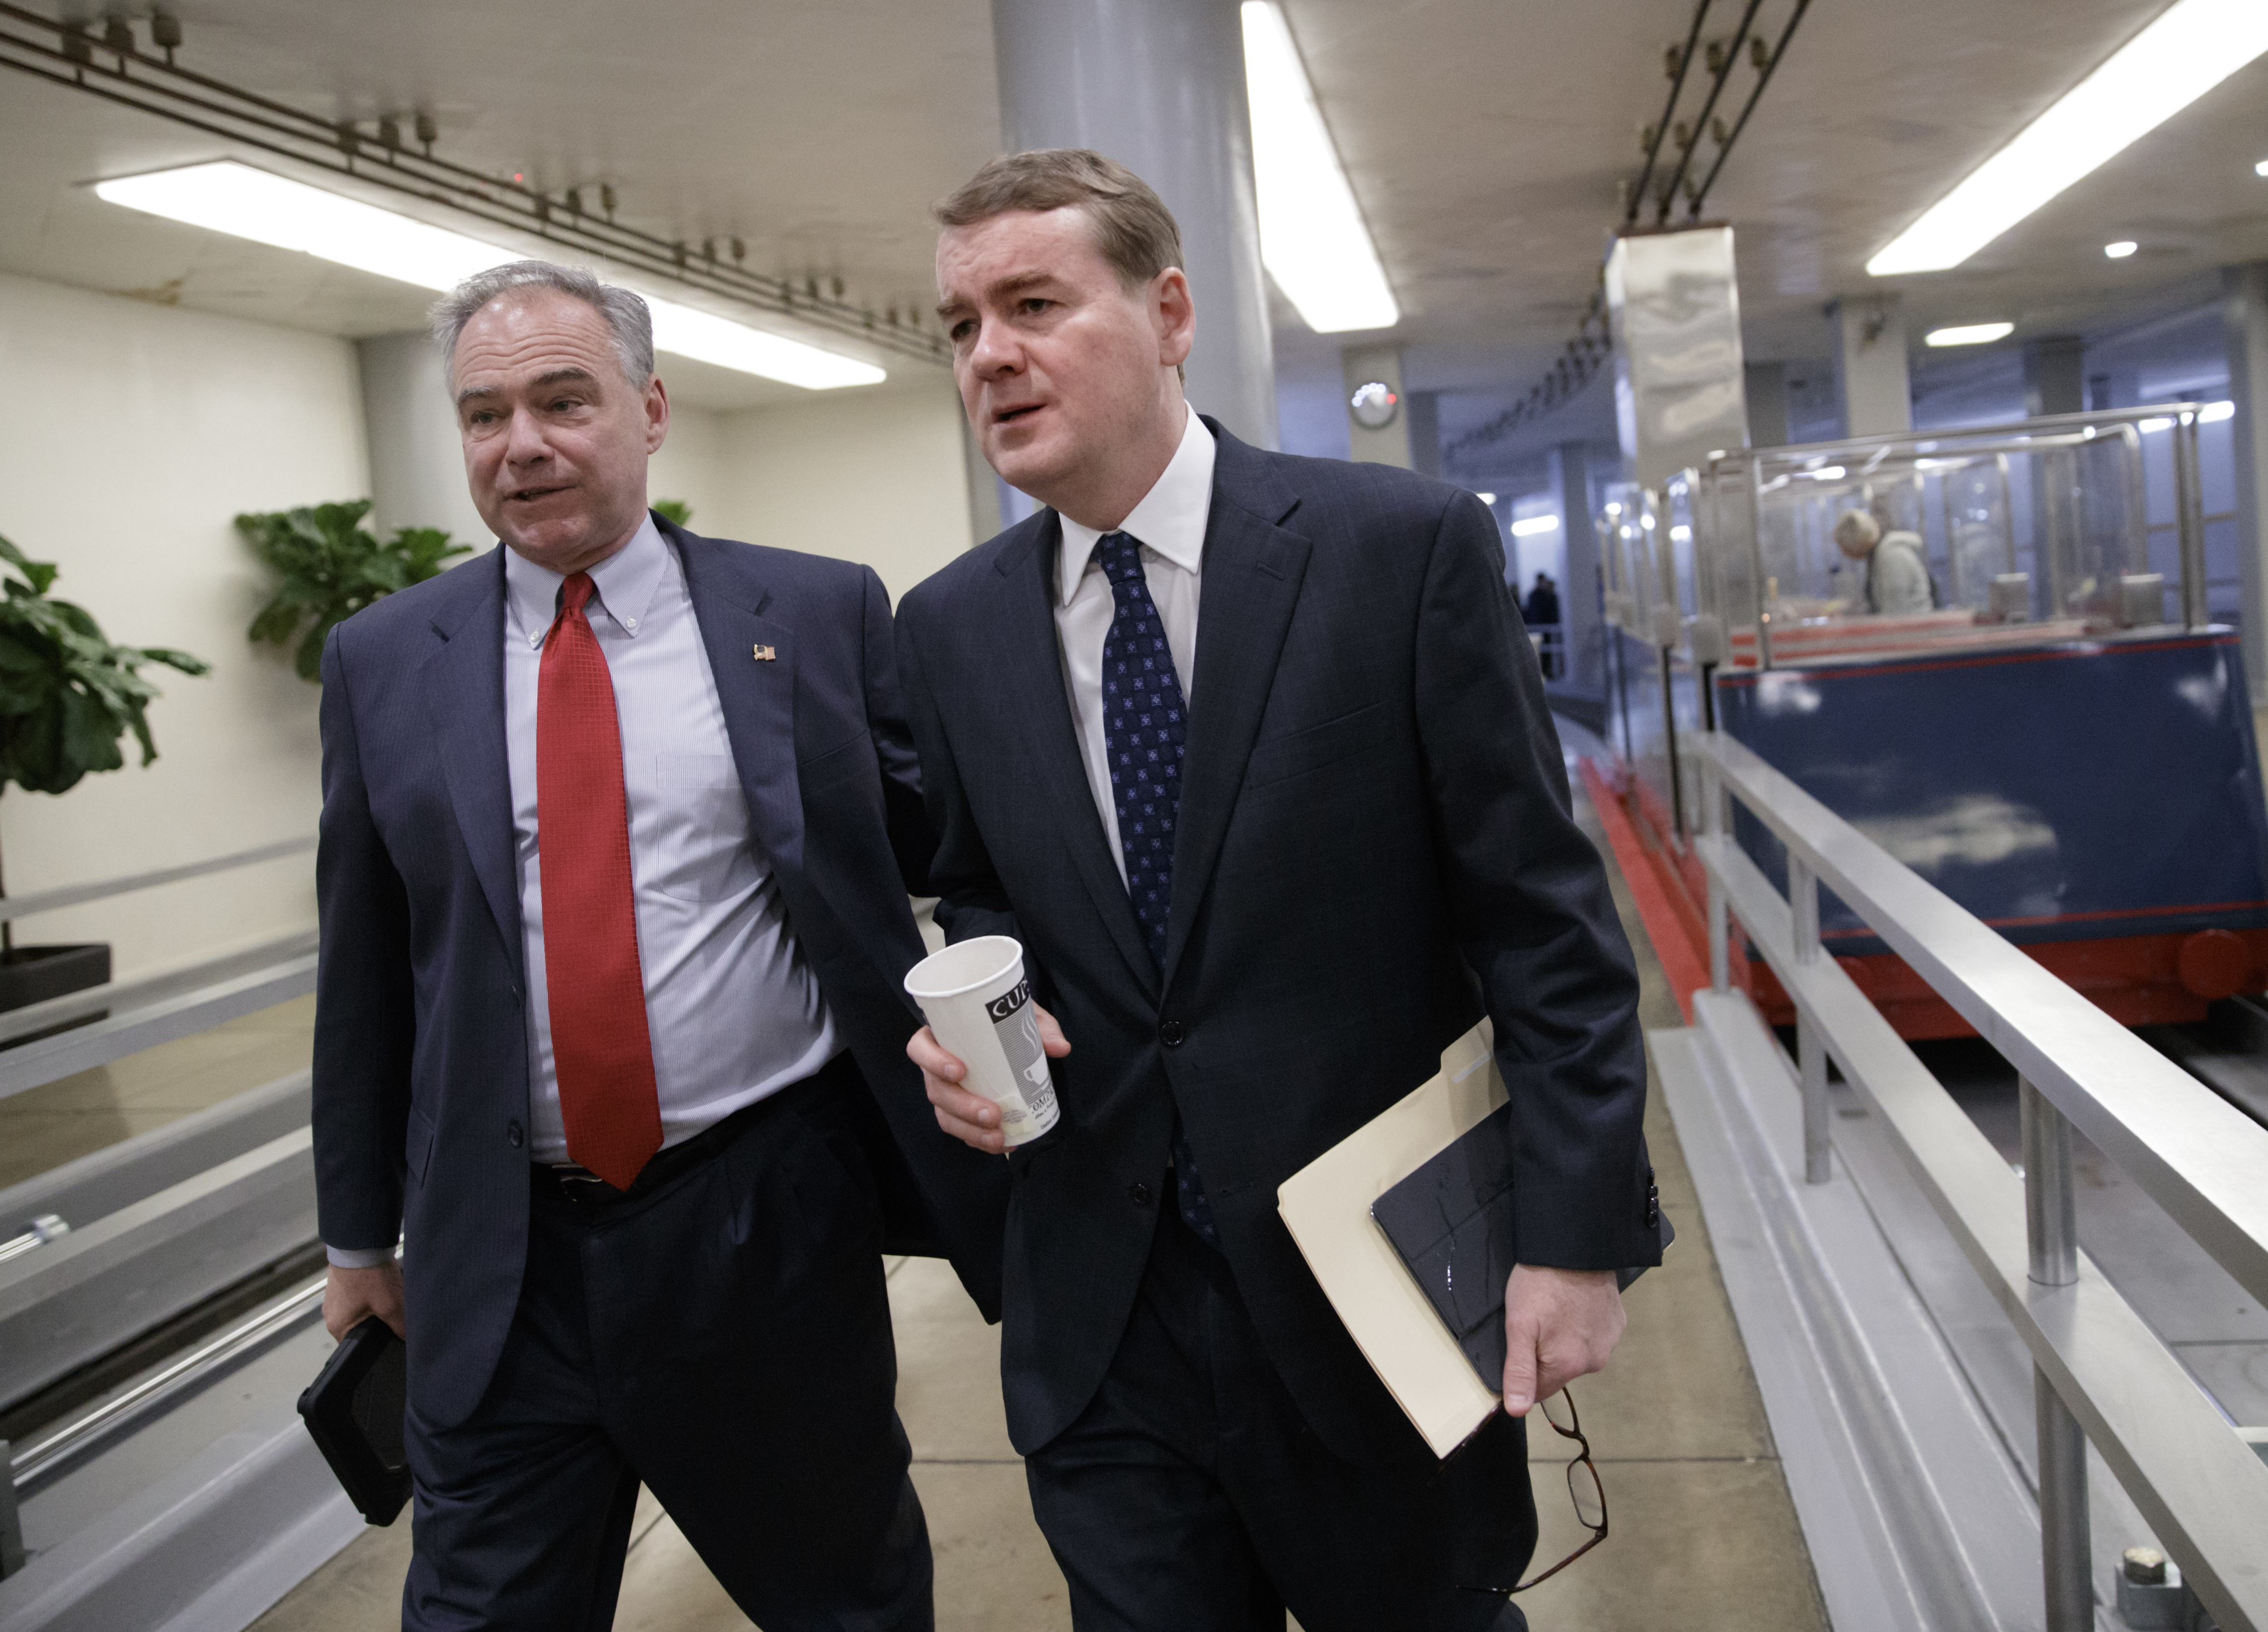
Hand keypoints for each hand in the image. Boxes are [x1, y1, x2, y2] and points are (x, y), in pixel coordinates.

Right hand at [324, 1261, 405, 1341]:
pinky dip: (371, 1291)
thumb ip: (399, 1326)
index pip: (358, 1346)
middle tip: (391, 1310)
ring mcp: (335, 1298)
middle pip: (360, 1327)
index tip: (391, 1333)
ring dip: (376, 1304)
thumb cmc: (367, 1274)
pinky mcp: (341, 1284)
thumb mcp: (390, 1304)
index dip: (377, 1341)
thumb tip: (406, 1338)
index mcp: (337, 1326)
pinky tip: (380, 1283)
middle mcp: (331, 1314)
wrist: (359, 1241)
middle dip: (379, 1320)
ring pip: (361, 1310)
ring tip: (385, 1293)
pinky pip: (358, 1295)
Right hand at [910, 1004, 1070, 1153]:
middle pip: (936, 1091)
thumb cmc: (1004, 1020)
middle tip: (994, 1114)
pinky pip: (962, 1130)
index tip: (960, 1071)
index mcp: (940, 1036)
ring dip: (971, 1132)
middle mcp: (936, 1067)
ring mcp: (945, 1092)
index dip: (933, 1062)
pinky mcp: (958, 1112)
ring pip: (946, 1117)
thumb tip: (1060, 1047)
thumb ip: (1041, 1027)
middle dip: (963, 1108)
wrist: (1007, 1033)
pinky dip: (981, 1140)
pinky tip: (1006, 1144)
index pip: (920, 1048)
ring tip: (999, 1138)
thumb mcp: (1022, 1015)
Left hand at [1500, 1264, 1623, 1416]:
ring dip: (1565, 1338)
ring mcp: (1609, 1341)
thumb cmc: (1541, 1284)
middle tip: (1536, 1319)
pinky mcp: (1617, 1322)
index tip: (1520, 1344)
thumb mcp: (1518, 1326)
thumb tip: (1517, 1410)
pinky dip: (1582, 1324)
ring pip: (1577, 1352)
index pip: (1539, 1390)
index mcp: (1568, 1366)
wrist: (1575, 1247)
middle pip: (1559, 1371)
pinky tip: (1573, 1304)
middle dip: (1544, 1352)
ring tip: (1555, 1308)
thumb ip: (1519, 1371)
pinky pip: (1593, 1335)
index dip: (1524, 1371)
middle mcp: (1594, 1361)